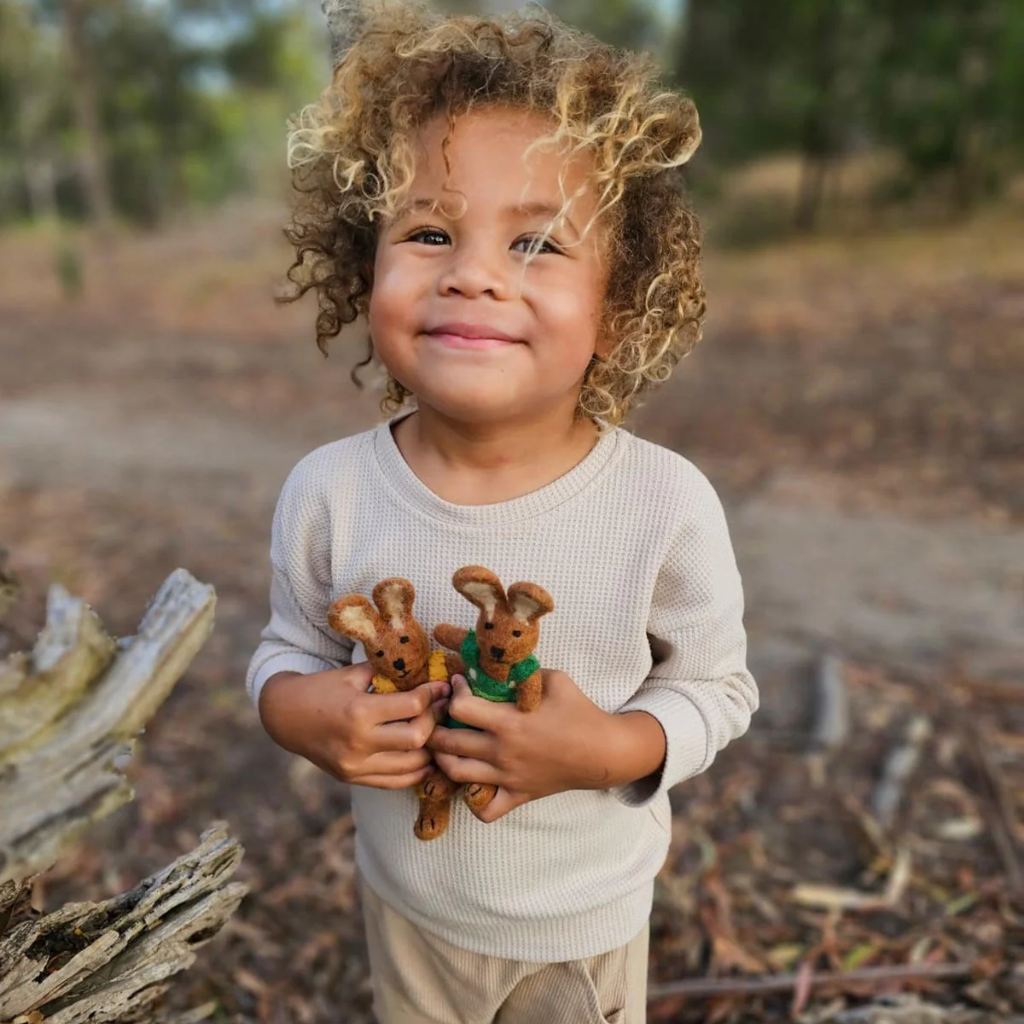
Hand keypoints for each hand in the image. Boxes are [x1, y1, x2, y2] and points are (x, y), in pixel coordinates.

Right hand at [258, 664, 449, 789]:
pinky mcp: (353, 778)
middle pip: (417, 737)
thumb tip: (425, 671)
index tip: (444, 686)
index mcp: (359, 711)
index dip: (434, 694)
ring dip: (431, 749)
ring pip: (411, 765)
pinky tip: (426, 757)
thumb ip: (387, 674)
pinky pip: (395, 782)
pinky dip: (415, 772)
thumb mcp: (352, 675)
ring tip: (438, 732)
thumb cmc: (321, 689)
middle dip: (435, 720)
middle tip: (442, 708)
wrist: (285, 717)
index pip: (412, 705)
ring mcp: (355, 765)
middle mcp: (358, 743)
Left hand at [427, 671, 665, 821]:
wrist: (602, 752)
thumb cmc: (579, 712)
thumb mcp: (553, 679)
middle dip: (435, 724)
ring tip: (445, 742)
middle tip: (438, 713)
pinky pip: (484, 810)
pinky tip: (472, 779)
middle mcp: (502, 752)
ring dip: (442, 756)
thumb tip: (497, 665)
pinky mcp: (516, 795)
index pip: (460, 707)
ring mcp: (507, 777)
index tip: (459, 683)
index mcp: (509, 722)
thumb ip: (522, 673)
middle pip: (448, 741)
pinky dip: (471, 799)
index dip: (454, 691)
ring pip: (455, 773)